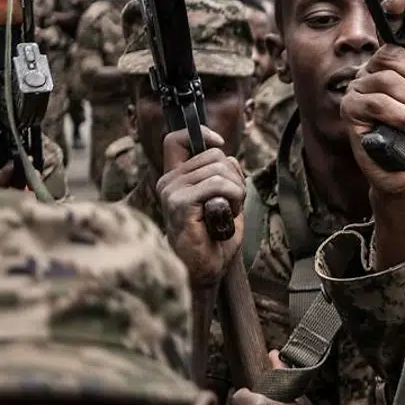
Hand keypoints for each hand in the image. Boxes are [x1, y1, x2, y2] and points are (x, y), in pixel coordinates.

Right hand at [158, 129, 245, 288]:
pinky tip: (224, 218)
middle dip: (234, 177)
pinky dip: (233, 199)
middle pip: (215, 155)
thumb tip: (225, 154)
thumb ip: (221, 174)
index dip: (202, 135)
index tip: (220, 144)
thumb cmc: (214, 237)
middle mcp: (168, 181)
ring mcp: (171, 192)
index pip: (176, 139)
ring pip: (220, 170)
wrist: (206, 269)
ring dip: (236, 192)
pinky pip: (218, 186)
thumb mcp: (221, 197)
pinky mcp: (180, 204)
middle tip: (231, 203)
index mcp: (174, 177)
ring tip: (226, 213)